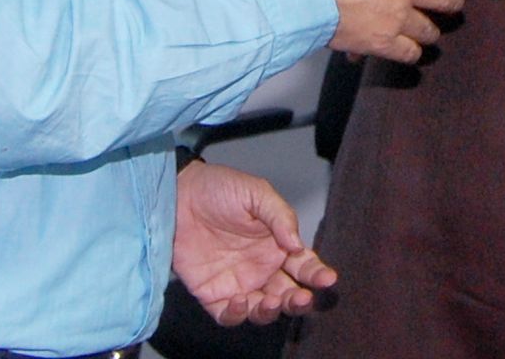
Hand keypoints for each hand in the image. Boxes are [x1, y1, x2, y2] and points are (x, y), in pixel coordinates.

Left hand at [172, 159, 336, 325]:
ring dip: (272, 312)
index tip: (328, 279)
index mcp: (276, 245)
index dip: (317, 275)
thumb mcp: (255, 193)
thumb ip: (280, 216)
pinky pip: (229, 315)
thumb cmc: (218, 189)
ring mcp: (238, 282)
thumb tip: (298, 245)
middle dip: (299, 301)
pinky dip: (238, 315)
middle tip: (303, 298)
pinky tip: (241, 301)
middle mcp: (261, 268)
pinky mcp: (213, 293)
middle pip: (288, 294)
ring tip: (273, 301)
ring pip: (263, 309)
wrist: (176, 195)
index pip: (304, 266)